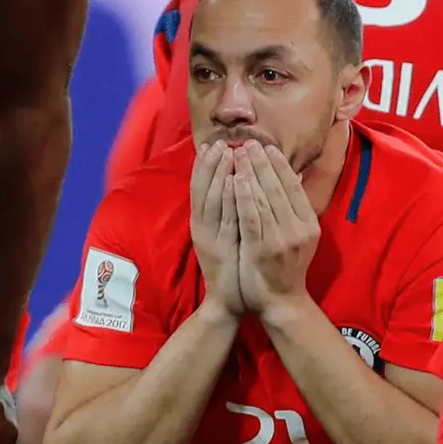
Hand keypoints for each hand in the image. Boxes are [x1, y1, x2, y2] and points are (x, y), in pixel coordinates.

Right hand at [191, 140, 243, 315]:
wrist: (226, 302)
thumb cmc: (233, 268)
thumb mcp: (231, 236)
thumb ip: (233, 213)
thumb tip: (242, 186)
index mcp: (202, 223)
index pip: (200, 188)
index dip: (205, 166)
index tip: (212, 143)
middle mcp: (202, 227)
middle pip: (203, 189)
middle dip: (211, 164)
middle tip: (219, 141)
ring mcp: (209, 238)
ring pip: (212, 199)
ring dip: (218, 174)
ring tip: (225, 152)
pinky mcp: (220, 248)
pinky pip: (226, 219)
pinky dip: (229, 199)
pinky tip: (234, 181)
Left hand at [233, 140, 319, 315]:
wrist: (281, 302)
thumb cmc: (286, 267)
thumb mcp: (299, 237)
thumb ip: (294, 211)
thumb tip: (290, 177)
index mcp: (310, 224)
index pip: (294, 186)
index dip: (279, 165)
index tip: (266, 146)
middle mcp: (299, 229)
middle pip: (279, 188)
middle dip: (262, 163)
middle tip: (248, 143)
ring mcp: (282, 239)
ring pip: (264, 199)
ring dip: (250, 173)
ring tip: (238, 154)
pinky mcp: (262, 249)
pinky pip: (251, 217)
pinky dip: (243, 197)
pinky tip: (235, 181)